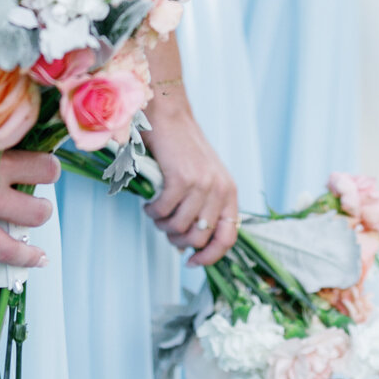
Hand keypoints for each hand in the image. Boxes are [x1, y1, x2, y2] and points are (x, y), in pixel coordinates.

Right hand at [144, 84, 238, 266]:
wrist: (170, 116)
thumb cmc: (184, 151)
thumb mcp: (206, 180)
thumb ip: (204, 210)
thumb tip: (189, 248)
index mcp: (229, 192)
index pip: (228, 238)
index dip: (210, 257)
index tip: (191, 262)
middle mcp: (220, 189)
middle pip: (198, 239)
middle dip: (177, 239)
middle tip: (165, 226)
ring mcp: (201, 184)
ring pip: (179, 228)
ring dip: (162, 225)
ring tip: (156, 212)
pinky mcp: (181, 178)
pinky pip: (162, 211)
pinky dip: (152, 211)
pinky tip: (149, 202)